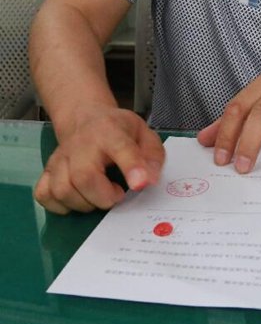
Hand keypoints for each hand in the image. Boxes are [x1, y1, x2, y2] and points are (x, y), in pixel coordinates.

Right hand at [34, 108, 164, 214]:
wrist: (85, 118)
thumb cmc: (118, 130)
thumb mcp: (143, 132)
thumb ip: (152, 155)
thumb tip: (150, 180)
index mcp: (110, 131)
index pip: (120, 147)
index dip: (131, 167)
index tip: (140, 184)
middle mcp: (81, 144)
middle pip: (84, 176)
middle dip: (104, 196)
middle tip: (117, 194)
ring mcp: (60, 158)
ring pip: (63, 190)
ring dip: (84, 203)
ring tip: (99, 194)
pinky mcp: (47, 171)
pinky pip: (45, 195)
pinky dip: (61, 206)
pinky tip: (78, 198)